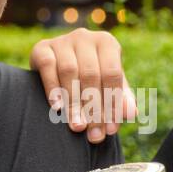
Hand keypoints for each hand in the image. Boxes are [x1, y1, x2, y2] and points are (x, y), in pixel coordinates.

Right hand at [30, 28, 136, 143]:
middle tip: (94, 134)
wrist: (57, 63)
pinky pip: (47, 66)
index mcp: (106, 43)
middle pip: (91, 74)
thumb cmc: (90, 76)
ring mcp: (62, 40)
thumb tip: (131, 113)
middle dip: (93, 108)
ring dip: (74, 102)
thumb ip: (121, 98)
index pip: (112, 73)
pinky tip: (57, 108)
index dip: (113, 103)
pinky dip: (52, 88)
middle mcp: (85, 37)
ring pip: (69, 71)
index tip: (111, 129)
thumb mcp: (108, 84)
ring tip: (78, 126)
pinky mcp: (41, 47)